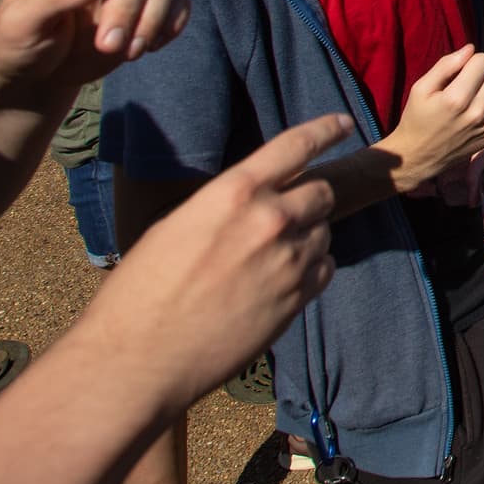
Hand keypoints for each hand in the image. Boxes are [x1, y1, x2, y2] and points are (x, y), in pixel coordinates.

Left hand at [0, 0, 188, 93]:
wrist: (40, 76)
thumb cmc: (20, 43)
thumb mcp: (21, 22)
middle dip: (127, 8)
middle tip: (109, 46)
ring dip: (151, 20)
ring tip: (130, 53)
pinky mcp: (147, 12)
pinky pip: (178, 4)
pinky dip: (172, 24)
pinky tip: (152, 46)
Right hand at [91, 113, 347, 410]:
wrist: (139, 360)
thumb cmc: (141, 293)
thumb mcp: (177, 226)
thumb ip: (225, 205)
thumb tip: (256, 199)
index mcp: (233, 192)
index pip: (296, 145)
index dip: (325, 129)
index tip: (343, 123)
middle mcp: (269, 219)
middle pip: (321, 191)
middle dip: (309, 198)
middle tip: (283, 216)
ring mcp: (289, 259)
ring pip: (324, 231)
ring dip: (306, 237)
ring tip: (265, 260)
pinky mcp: (299, 297)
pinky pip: (325, 267)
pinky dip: (311, 269)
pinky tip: (277, 282)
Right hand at [381, 45, 483, 188]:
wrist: (420, 156)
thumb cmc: (418, 117)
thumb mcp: (422, 87)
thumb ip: (446, 64)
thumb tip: (471, 48)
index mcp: (457, 99)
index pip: (483, 60)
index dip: (471, 60)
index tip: (459, 71)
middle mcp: (478, 113)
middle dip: (483, 69)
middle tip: (467, 80)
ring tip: (477, 90)